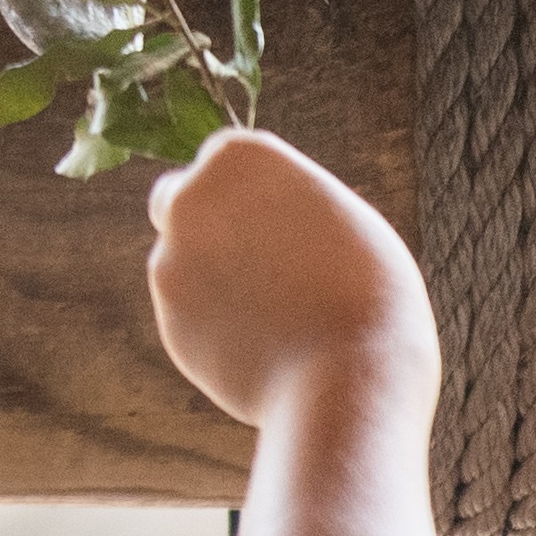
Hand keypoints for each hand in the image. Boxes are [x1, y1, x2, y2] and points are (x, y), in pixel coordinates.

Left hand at [144, 129, 437, 429]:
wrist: (349, 378)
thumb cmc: (367, 291)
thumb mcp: (339, 216)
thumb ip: (281, 204)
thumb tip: (253, 216)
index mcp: (238, 157)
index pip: (221, 158)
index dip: (245, 189)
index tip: (273, 217)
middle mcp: (190, 199)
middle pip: (179, 201)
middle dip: (204, 224)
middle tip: (256, 260)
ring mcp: (170, 262)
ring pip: (182, 263)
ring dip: (214, 280)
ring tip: (281, 315)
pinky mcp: (169, 321)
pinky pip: (191, 317)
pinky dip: (215, 327)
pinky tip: (265, 346)